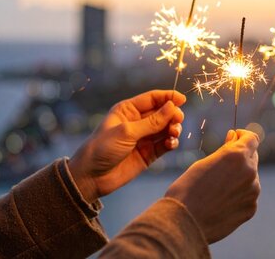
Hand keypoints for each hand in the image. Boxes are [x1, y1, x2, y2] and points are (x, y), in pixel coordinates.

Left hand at [69, 90, 185, 202]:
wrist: (91, 177)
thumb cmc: (102, 148)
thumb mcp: (127, 132)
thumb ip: (152, 121)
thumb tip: (172, 107)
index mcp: (128, 110)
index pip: (153, 98)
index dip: (168, 97)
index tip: (183, 99)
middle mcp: (137, 122)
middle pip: (163, 113)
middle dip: (173, 115)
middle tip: (177, 121)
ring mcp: (144, 138)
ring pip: (166, 129)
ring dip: (173, 129)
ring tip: (173, 134)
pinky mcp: (148, 153)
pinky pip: (165, 144)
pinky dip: (171, 142)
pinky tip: (171, 144)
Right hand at [165, 129, 260, 243]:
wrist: (184, 222)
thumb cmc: (188, 188)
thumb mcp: (204, 162)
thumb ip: (225, 150)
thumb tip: (234, 137)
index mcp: (237, 156)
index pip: (252, 138)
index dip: (242, 136)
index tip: (234, 138)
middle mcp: (250, 171)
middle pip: (252, 157)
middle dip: (240, 157)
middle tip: (221, 166)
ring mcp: (253, 192)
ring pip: (251, 177)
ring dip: (240, 177)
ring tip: (217, 188)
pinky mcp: (251, 208)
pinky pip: (248, 195)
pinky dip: (239, 195)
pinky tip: (221, 201)